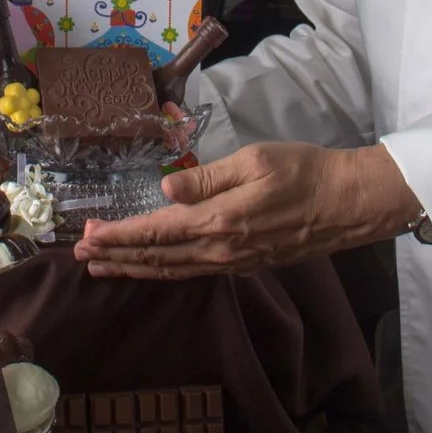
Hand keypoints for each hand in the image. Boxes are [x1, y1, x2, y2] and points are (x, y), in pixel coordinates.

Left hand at [72, 141, 417, 279]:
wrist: (349, 204)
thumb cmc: (305, 172)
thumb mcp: (254, 160)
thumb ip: (206, 176)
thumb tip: (165, 186)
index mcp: (217, 221)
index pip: (154, 232)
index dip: (118, 237)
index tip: (87, 236)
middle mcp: (220, 250)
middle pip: (157, 258)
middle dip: (116, 257)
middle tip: (81, 257)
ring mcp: (234, 262)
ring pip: (173, 270)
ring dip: (136, 269)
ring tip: (106, 268)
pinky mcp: (247, 264)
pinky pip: (194, 272)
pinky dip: (166, 271)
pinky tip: (157, 267)